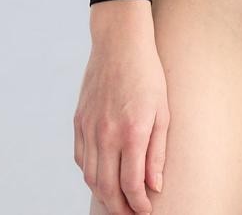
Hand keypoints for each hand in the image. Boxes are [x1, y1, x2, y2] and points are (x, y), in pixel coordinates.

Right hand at [73, 10, 168, 213]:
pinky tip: (102, 176)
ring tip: (118, 202)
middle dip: (119, 208)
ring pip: (91, 177)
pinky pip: (81, 159)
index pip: (131, 184)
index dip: (138, 205)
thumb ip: (157, 152)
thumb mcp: (163, 111)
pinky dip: (91, 174)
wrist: (119, 43)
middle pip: (107, 188)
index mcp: (132, 132)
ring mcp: (89, 128)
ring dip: (103, 195)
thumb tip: (154, 186)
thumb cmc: (148, 74)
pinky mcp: (79, 122)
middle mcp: (106, 134)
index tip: (146, 212)